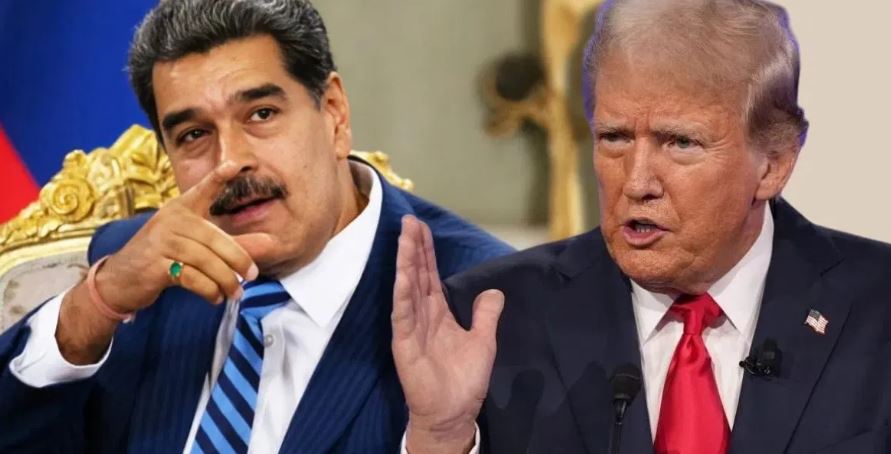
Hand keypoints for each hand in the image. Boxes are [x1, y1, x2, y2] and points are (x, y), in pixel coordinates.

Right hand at [57, 161, 273, 363]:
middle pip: (215, 239)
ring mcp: (161, 241)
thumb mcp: (196, 246)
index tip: (234, 165)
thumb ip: (232, 244)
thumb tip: (270, 243)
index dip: (217, 177)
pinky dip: (209, 290)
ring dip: (226, 280)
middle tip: (254, 274)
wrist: (120, 280)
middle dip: (239, 259)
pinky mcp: (155, 264)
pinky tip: (215, 297)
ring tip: (235, 292)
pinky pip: (192, 278)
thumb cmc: (163, 258)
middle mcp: (171, 220)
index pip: (202, 190)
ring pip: (206, 261)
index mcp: (181, 209)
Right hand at [392, 216, 503, 452]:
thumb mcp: (483, 341)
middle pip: (416, 274)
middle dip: (412, 247)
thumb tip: (494, 291)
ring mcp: (410, 328)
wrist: (452, 413)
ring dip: (405, 263)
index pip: (429, 275)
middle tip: (408, 220)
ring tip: (404, 237)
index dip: (425, 251)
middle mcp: (421, 315)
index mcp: (437, 313)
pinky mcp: (404, 344)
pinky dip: (402, 295)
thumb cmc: (463, 380)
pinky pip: (403, 315)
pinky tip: (402, 276)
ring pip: (407, 289)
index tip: (420, 227)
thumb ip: (486, 315)